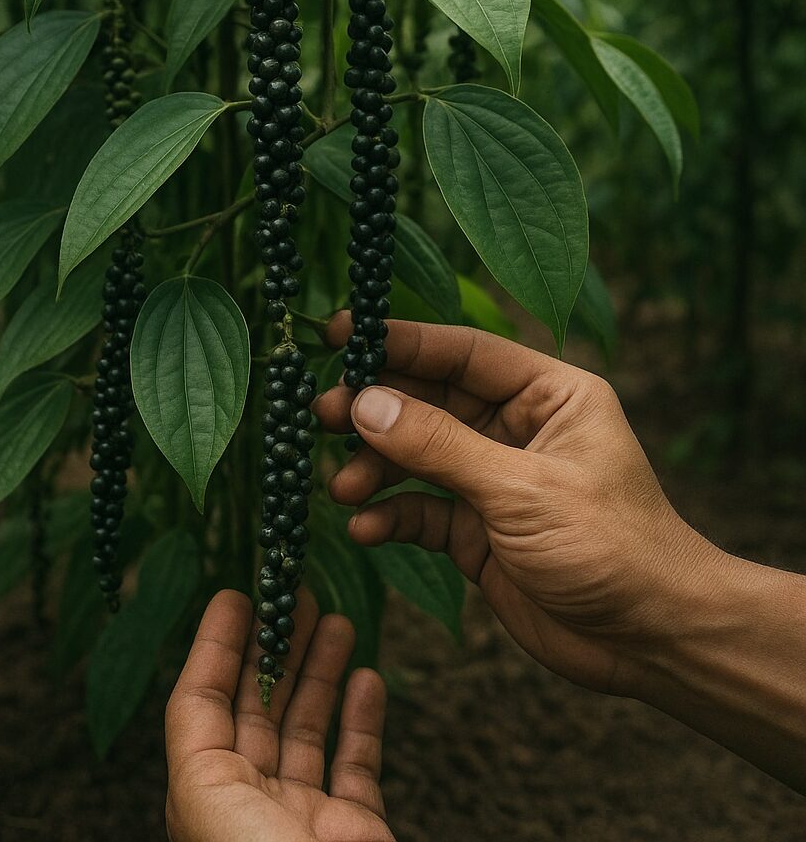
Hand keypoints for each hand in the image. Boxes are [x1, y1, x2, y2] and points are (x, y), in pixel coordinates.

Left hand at [165, 589, 394, 841]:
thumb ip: (197, 731)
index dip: (217, 646)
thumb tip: (203, 671)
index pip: (203, 702)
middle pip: (260, 706)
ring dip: (320, 671)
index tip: (238, 597)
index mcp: (204, 794)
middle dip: (277, 648)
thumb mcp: (202, 796)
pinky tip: (368, 678)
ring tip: (336, 621)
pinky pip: (357, 762)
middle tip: (298, 597)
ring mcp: (303, 812)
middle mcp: (251, 799)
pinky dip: (363, 718)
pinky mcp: (355, 828)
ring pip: (308, 726)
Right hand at [314, 314, 723, 696]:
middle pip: (429, 401)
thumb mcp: (521, 488)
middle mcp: (516, 428)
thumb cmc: (612, 546)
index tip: (342, 333)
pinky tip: (366, 528)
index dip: (401, 339)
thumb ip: (439, 445)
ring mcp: (493, 480)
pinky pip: (422, 510)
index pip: (462, 351)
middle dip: (376, 409)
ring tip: (341, 485)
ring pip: (417, 456)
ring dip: (376, 467)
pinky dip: (391, 515)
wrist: (652, 640)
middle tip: (321, 414)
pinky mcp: (478, 530)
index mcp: (547, 395)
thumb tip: (365, 403)